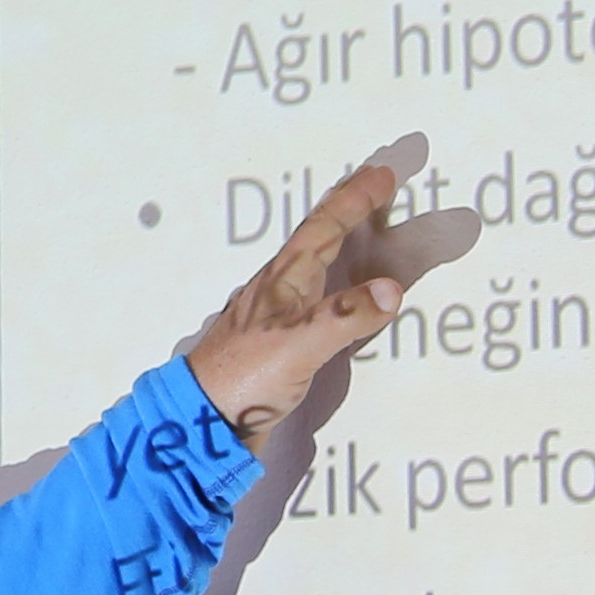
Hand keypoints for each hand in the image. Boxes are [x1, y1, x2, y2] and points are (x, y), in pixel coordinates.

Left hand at [185, 136, 482, 441]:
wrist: (205, 420)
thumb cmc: (244, 376)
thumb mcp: (300, 344)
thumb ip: (345, 317)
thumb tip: (389, 290)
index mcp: (285, 278)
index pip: (324, 227)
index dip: (353, 200)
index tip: (382, 175)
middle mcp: (281, 289)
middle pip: (318, 236)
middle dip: (348, 209)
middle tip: (376, 185)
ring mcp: (278, 315)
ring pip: (316, 264)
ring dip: (341, 241)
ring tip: (364, 228)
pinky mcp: (279, 342)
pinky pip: (317, 297)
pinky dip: (338, 284)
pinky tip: (340, 296)